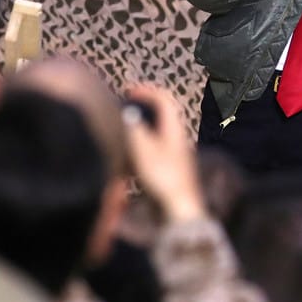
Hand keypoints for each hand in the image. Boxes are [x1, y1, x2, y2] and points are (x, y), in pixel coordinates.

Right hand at [123, 83, 204, 223]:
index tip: (129, 90)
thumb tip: (128, 112)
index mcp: (174, 130)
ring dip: (141, 128)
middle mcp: (177, 140)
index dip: (148, 91)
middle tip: (125, 106)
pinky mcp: (170, 172)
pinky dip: (141, 148)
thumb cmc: (163, 178)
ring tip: (123, 130)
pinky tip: (129, 159)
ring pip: (157, 134)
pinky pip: (154, 152)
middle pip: (162, 116)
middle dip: (143, 108)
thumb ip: (134, 128)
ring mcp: (175, 156)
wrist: (178, 211)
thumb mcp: (143, 149)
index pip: (165, 100)